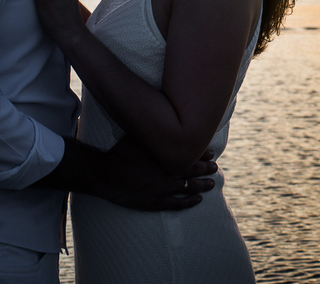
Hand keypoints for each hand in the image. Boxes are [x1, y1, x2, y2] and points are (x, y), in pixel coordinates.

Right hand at [99, 138, 217, 210]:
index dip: (203, 154)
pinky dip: (189, 202)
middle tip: (215, 167)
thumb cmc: (120, 153)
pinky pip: (176, 204)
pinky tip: (198, 200)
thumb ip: (153, 130)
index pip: (191, 155)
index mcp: (165, 156)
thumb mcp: (138, 136)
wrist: (104, 174)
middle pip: (193, 171)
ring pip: (188, 188)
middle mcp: (167, 173)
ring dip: (202, 185)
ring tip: (212, 183)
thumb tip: (162, 115)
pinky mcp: (153, 202)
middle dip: (206, 169)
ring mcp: (161, 189)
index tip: (211, 153)